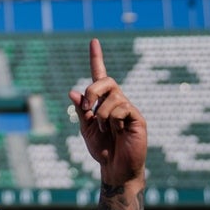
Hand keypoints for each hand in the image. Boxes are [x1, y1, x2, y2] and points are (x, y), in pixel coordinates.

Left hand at [68, 38, 146, 187]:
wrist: (115, 168)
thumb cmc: (102, 149)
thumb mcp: (86, 128)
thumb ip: (81, 111)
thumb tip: (72, 92)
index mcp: (103, 102)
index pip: (100, 76)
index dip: (96, 58)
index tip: (93, 41)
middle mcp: (117, 101)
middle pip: (106, 81)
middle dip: (92, 91)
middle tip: (87, 109)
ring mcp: (128, 108)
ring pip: (112, 98)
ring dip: (101, 115)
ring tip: (106, 129)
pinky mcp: (137, 118)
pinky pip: (122, 108)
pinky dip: (113, 120)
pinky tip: (118, 130)